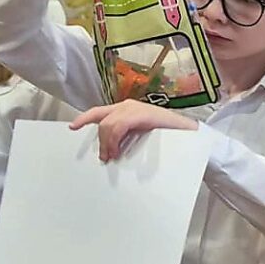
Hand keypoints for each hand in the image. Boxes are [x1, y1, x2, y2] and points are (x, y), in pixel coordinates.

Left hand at [72, 100, 198, 160]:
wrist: (193, 135)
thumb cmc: (169, 140)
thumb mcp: (141, 138)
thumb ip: (126, 139)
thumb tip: (109, 151)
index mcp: (127, 110)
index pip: (100, 112)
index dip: (85, 118)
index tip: (72, 127)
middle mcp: (129, 106)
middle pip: (101, 118)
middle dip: (99, 139)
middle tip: (104, 157)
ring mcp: (136, 108)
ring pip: (108, 124)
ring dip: (107, 143)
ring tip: (112, 157)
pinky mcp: (143, 114)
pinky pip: (120, 126)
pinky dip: (115, 140)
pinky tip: (118, 151)